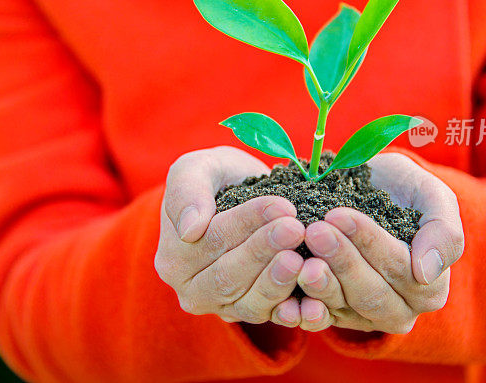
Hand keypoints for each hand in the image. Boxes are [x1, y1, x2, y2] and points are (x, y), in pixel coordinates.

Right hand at [154, 146, 305, 325]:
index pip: (211, 240)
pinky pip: (273, 318)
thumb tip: (190, 230)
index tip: (281, 206)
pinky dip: (293, 312)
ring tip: (303, 259)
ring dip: (279, 282)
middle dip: (265, 252)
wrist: (241, 193)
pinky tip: (312, 302)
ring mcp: (224, 307)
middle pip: (228, 276)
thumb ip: (186, 193)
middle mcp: (193, 290)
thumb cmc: (216, 177)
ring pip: (250, 302)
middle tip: (296, 229)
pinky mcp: (254, 314)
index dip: (247, 223)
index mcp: (173, 257)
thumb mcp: (195, 168)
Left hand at [295, 152, 462, 332]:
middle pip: (370, 293)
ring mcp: (362, 316)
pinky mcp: (330, 315)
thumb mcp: (431, 195)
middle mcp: (398, 310)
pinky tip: (284, 300)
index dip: (369, 242)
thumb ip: (443, 232)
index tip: (339, 215)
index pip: (401, 269)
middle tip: (314, 231)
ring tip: (300, 259)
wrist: (364, 187)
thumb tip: (426, 273)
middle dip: (341, 261)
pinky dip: (299, 311)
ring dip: (319, 284)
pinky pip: (315, 319)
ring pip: (341, 306)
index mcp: (429, 286)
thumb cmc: (401, 188)